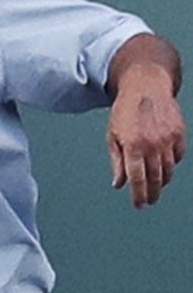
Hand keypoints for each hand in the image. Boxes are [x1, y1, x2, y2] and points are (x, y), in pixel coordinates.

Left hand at [107, 65, 183, 207]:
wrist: (146, 87)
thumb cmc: (124, 112)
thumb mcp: (112, 136)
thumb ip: (117, 162)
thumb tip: (119, 184)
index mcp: (133, 146)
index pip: (137, 179)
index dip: (139, 195)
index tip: (139, 205)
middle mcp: (152, 144)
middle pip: (155, 178)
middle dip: (152, 193)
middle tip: (149, 200)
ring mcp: (168, 139)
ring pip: (168, 169)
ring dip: (162, 181)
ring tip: (156, 186)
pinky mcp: (179, 133)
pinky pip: (178, 156)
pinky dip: (171, 164)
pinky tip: (164, 166)